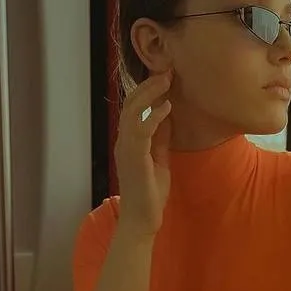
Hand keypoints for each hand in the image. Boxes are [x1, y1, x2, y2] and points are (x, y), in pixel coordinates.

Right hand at [114, 72, 171, 237]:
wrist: (143, 220)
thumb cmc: (151, 194)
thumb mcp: (160, 159)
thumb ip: (161, 137)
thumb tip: (167, 115)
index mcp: (129, 141)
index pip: (134, 108)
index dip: (148, 90)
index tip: (165, 76)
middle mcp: (124, 141)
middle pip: (130, 103)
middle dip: (148, 84)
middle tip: (166, 70)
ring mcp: (126, 149)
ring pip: (131, 111)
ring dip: (149, 93)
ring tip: (166, 80)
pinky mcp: (134, 157)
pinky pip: (140, 130)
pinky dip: (153, 116)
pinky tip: (166, 106)